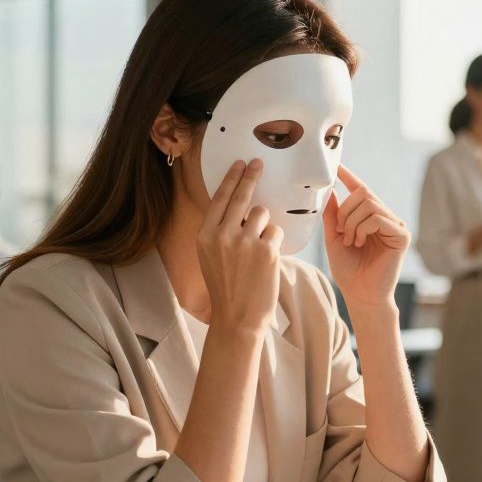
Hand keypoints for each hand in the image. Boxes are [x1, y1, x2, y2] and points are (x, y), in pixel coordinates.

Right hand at [196, 160, 281, 334]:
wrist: (237, 319)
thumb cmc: (226, 289)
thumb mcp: (210, 258)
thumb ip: (219, 232)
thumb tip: (239, 207)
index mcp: (205, 235)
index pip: (220, 198)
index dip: (231, 178)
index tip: (240, 164)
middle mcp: (222, 235)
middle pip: (241, 196)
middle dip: (251, 175)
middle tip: (258, 162)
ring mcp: (245, 242)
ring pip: (262, 214)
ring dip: (265, 225)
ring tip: (259, 248)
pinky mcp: (266, 250)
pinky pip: (276, 231)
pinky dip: (275, 242)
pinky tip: (267, 260)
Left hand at [324, 165, 409, 309]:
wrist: (360, 294)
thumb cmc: (348, 270)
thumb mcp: (334, 238)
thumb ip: (333, 214)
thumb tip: (332, 189)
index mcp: (370, 217)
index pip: (360, 190)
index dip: (348, 176)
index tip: (336, 165)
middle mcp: (385, 218)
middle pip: (364, 193)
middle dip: (346, 211)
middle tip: (341, 231)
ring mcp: (395, 226)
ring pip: (370, 204)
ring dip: (352, 222)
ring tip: (351, 241)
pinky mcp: (401, 236)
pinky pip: (378, 218)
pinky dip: (363, 228)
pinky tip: (360, 243)